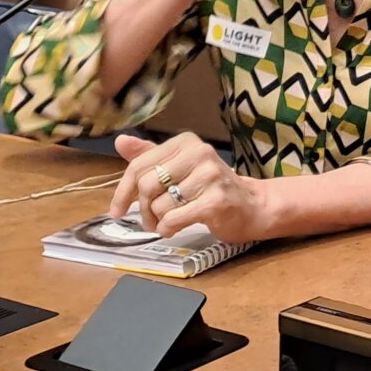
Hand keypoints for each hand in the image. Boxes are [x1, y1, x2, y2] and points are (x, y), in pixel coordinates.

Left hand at [110, 132, 272, 242]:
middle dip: (143, 209)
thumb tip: (121, 142)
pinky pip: (173, 219)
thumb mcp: (180, 167)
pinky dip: (167, 229)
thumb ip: (150, 156)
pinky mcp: (215, 201)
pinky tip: (174, 229)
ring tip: (169, 222)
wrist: (252, 205)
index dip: (122, 191)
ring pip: (160, 205)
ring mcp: (210, 176)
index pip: (139, 165)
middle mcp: (199, 153)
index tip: (117, 210)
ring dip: (158, 221)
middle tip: (150, 219)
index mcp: (186, 142)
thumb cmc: (211, 188)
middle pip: (146, 185)